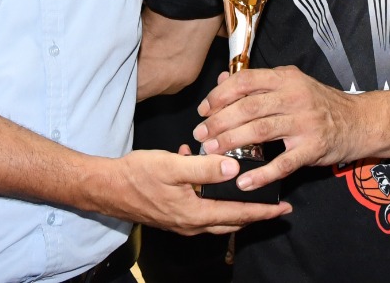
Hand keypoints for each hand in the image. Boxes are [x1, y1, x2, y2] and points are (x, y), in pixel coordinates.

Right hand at [101, 149, 290, 234]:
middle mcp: (191, 223)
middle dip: (254, 212)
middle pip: (232, 220)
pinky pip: (200, 206)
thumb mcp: (172, 167)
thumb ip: (204, 168)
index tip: (283, 208)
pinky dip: (209, 193)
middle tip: (274, 204)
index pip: (238, 214)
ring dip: (232, 202)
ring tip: (246, 186)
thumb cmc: (137, 176)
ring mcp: (181, 220)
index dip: (263, 211)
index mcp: (195, 214)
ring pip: (217, 214)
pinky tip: (202, 167)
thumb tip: (234, 169)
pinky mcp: (172, 213)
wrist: (106, 188)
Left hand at [194, 67, 361, 190]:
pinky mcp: (313, 148)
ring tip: (212, 153)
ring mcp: (305, 123)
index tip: (204, 110)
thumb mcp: (291, 84)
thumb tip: (223, 82)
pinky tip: (244, 181)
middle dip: (219, 122)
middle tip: (201, 135)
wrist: (358, 122)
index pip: (245, 82)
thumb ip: (258, 84)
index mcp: (285, 78)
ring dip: (232, 142)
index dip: (220, 96)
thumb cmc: (318, 103)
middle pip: (248, 108)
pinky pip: (283, 163)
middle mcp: (295, 97)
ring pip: (260, 131)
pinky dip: (262, 174)